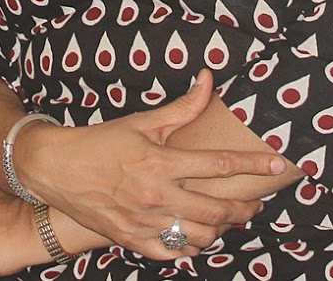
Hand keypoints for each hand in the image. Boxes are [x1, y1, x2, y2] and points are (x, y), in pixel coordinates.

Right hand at [15, 71, 282, 259]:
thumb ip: (182, 108)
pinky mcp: (131, 239)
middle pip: (217, 209)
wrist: (56, 168)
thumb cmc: (101, 141)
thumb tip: (209, 80)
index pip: (219, 164)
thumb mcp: (142, 121)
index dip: (252, 164)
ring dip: (221, 230)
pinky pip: (173, 252)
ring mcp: (143, 221)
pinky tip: (197, 236)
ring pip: (199, 236)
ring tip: (228, 220)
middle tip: (255, 204)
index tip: (276, 163)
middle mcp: (155, 195)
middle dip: (245, 208)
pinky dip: (191, 247)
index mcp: (160, 162)